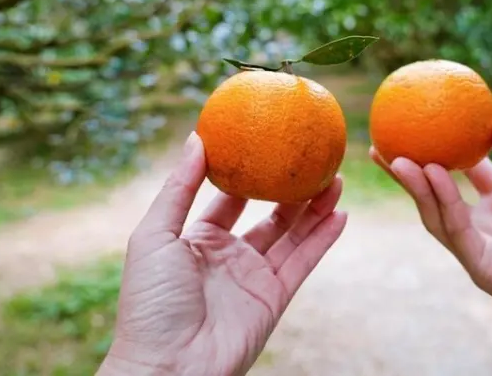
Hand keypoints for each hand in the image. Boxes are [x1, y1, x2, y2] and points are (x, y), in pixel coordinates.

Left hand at [98, 132, 346, 375]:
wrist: (167, 367)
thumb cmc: (150, 302)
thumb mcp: (154, 235)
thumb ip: (178, 188)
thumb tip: (196, 139)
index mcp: (197, 240)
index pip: (228, 199)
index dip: (247, 173)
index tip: (265, 144)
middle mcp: (229, 256)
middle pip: (269, 214)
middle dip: (291, 188)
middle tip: (311, 159)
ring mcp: (253, 277)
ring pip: (293, 235)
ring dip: (315, 208)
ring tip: (335, 178)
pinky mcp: (274, 298)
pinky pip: (304, 262)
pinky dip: (324, 239)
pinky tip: (341, 215)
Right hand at [371, 119, 491, 371]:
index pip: (464, 171)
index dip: (442, 148)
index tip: (423, 123)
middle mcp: (485, 223)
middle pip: (437, 192)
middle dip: (409, 169)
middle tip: (384, 141)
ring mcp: (481, 247)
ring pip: (437, 213)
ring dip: (416, 185)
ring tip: (398, 156)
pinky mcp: (483, 268)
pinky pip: (457, 231)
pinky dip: (443, 202)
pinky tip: (433, 175)